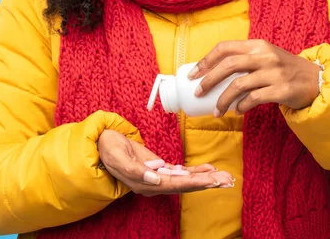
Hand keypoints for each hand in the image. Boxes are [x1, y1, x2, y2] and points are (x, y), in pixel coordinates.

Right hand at [98, 130, 233, 196]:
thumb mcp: (117, 156)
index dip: (194, 183)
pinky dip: (196, 171)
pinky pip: (181, 173)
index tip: (212, 181)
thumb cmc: (108, 149)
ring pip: (186, 180)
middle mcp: (154, 183)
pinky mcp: (159, 169)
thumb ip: (134, 170)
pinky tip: (209, 169)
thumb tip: (155, 179)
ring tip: (225, 177)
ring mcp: (158, 177)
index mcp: (145, 183)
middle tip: (227, 181)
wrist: (102, 144)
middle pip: (185, 185)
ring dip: (206, 178)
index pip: (175, 185)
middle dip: (207, 183)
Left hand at [188, 40, 320, 115]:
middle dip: (208, 80)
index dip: (206, 61)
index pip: (225, 48)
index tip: (193, 75)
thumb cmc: (284, 70)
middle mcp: (265, 56)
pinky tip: (236, 111)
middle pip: (228, 65)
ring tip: (216, 111)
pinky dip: (241, 106)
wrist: (316, 81)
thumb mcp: (265, 57)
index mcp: (257, 45)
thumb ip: (244, 60)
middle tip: (197, 93)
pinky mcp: (282, 89)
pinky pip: (254, 99)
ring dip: (223, 100)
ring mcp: (275, 72)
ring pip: (239, 85)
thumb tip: (211, 75)